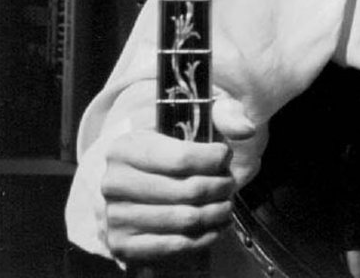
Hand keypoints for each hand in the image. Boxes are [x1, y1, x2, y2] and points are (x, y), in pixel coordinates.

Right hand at [101, 97, 255, 261]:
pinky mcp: (122, 244)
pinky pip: (174, 246)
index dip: (214, 159)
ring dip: (217, 212)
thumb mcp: (191, 121)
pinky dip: (204, 237)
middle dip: (220, 187)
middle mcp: (114, 182)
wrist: (132, 185)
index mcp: (125, 147)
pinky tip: (215, 226)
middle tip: (230, 184)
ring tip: (226, 203)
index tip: (226, 156)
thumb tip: (246, 128)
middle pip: (188, 191)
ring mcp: (115, 216)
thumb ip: (224, 114)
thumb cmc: (167, 152)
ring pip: (186, 219)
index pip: (182, 159)